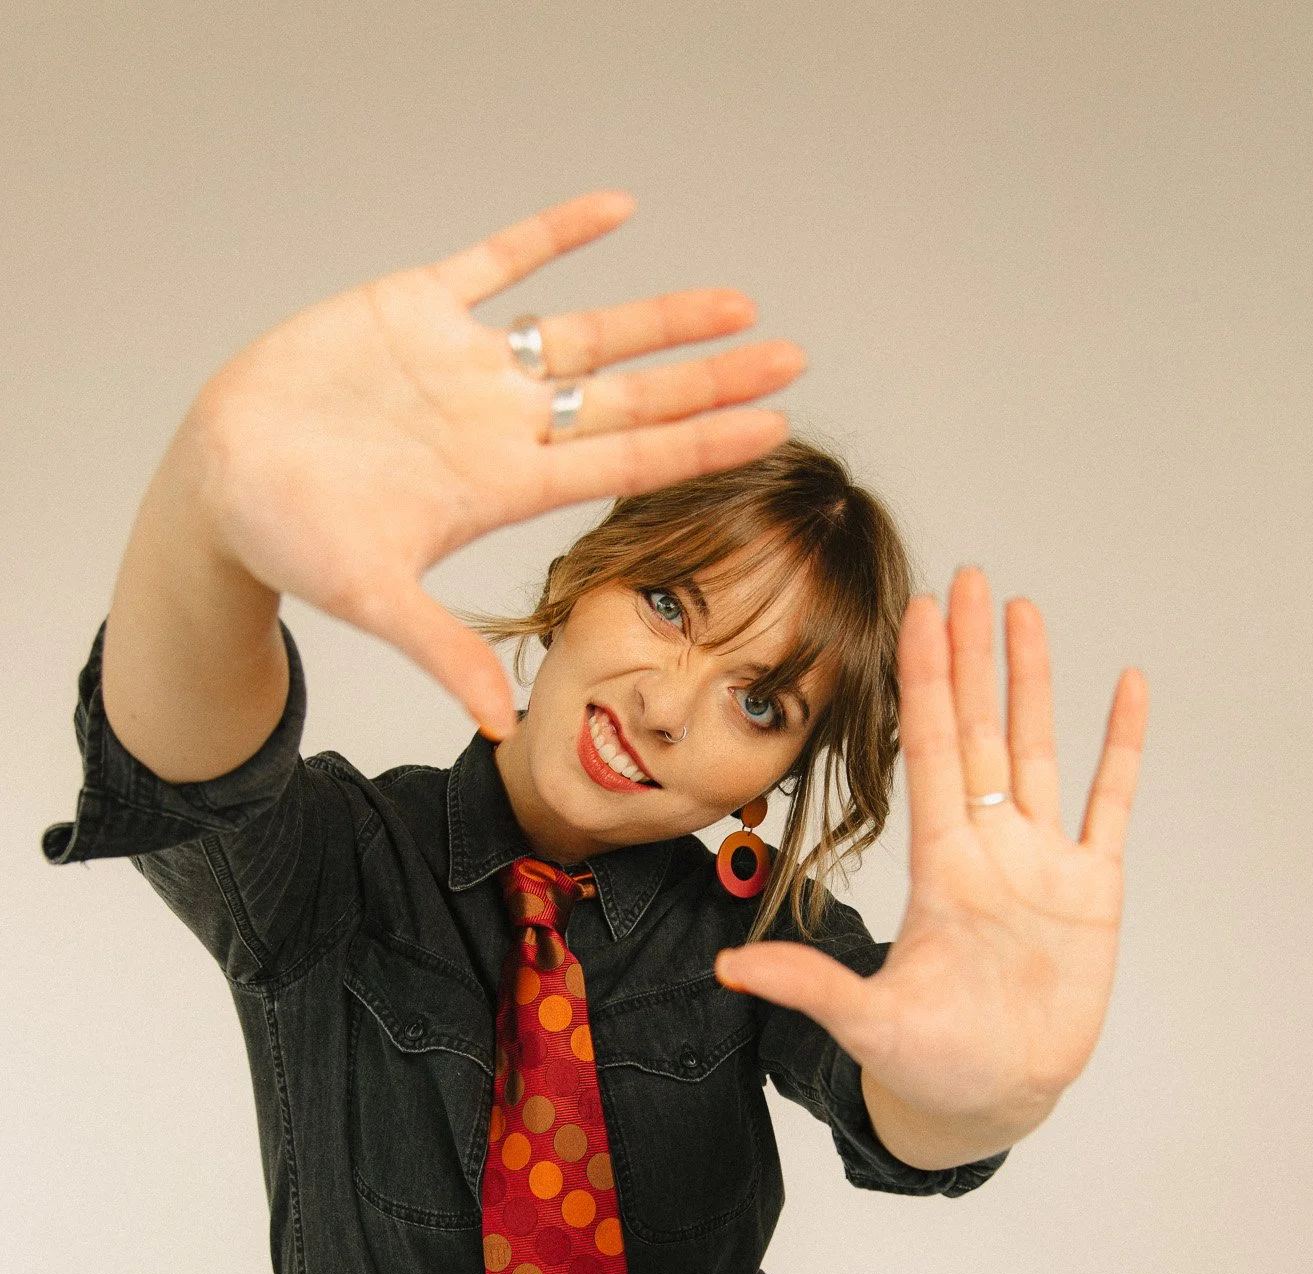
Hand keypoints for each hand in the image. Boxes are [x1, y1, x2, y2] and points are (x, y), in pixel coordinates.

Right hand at [185, 190, 803, 734]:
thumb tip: (496, 726)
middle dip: (712, 379)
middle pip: (630, 395)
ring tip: (737, 301)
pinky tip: (619, 209)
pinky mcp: (415, 307)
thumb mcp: (371, 597)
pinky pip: (500, 258)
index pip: (628, 458)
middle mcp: (502, 421)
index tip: (777, 428)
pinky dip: (555, 233)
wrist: (220, 481)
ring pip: (586, 330)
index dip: (703, 441)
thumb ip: (442, 648)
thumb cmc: (290, 540)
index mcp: (504, 481)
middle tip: (793, 358)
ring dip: (660, 316)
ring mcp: (466, 364)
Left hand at [716, 568, 1148, 1165]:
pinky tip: (1127, 687)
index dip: (926, 682)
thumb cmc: (926, 1063)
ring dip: (1033, 681)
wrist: (988, 1101)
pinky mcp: (1092, 892)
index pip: (933, 753)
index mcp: (939, 866)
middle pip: (982, 730)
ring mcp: (1042, 864)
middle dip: (971, 655)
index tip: (915, 613)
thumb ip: (810, 984)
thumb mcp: (867, 1021)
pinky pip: (1110, 805)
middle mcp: (988, 848)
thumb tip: (729, 969)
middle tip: (965, 577)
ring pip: (1040, 750)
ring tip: (1024, 609)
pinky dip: (1121, 748)